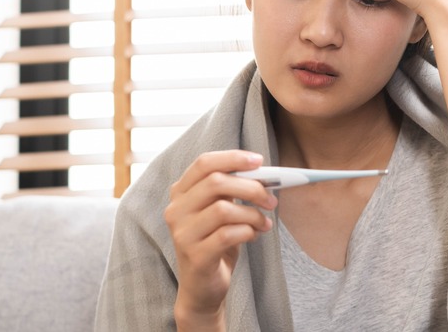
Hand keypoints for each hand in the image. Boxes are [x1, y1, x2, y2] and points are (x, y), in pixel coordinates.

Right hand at [164, 150, 276, 328]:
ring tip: (263, 223)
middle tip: (271, 199)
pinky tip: (254, 235)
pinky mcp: (195, 255)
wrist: (202, 288)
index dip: (233, 158)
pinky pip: (228, 234)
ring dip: (253, 214)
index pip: (204, 163)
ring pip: (224, 208)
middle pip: (216, 182)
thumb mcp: (220, 211)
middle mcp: (176, 210)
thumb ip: (231, 190)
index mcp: (181, 193)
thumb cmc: (215, 243)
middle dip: (251, 187)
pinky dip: (248, 231)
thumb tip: (262, 173)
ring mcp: (182, 233)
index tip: (259, 161)